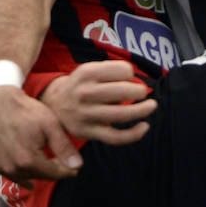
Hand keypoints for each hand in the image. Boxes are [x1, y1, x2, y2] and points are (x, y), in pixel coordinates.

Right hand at [0, 85, 82, 186]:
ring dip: (37, 172)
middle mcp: (12, 168)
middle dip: (53, 171)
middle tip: (63, 165)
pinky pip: (8, 173)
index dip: (68, 171)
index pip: (54, 174)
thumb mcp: (50, 125)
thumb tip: (77, 166)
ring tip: (47, 166)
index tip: (76, 169)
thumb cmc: (25, 110)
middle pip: (40, 176)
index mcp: (28, 161)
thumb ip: (64, 148)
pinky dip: (20, 173)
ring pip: (24, 176)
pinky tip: (27, 173)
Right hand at [41, 60, 156, 144]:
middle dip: (140, 91)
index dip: (131, 74)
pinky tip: (144, 126)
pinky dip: (134, 134)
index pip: (123, 70)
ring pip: (122, 114)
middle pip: (123, 91)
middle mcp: (84, 93)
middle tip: (142, 92)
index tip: (127, 78)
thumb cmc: (82, 85)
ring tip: (151, 106)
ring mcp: (86, 114)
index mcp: (87, 73)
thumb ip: (112, 71)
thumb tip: (138, 85)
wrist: (54, 104)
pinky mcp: (88, 132)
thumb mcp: (90, 69)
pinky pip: (116, 137)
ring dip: (142, 110)